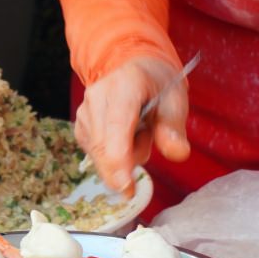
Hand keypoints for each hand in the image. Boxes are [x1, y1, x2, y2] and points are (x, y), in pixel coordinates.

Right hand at [75, 56, 189, 198]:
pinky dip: (114, 156)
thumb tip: (177, 153)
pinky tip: (125, 139)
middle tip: (147, 144)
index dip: (118, 159)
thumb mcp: (175, 100)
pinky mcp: (80, 128)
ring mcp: (84, 113)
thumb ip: (174, 128)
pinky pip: (96, 155)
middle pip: (103, 147)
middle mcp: (97, 97)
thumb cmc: (157, 85)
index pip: (116, 126)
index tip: (126, 188)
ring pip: (99, 155)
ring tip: (139, 132)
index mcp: (123, 85)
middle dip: (126, 163)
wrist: (134, 69)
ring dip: (123, 157)